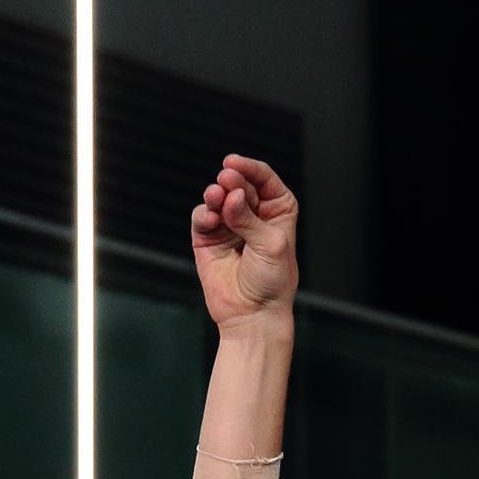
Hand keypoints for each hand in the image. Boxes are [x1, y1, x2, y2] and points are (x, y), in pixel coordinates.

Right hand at [187, 154, 299, 326]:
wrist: (252, 315)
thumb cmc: (271, 282)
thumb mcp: (270, 244)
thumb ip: (248, 217)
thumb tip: (228, 195)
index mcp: (277, 210)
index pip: (263, 179)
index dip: (249, 168)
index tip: (233, 164)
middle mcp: (252, 214)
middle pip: (239, 184)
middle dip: (231, 180)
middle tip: (225, 180)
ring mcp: (229, 225)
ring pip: (218, 197)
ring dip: (215, 195)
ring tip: (215, 198)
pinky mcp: (208, 238)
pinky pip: (202, 217)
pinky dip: (204, 214)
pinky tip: (210, 219)